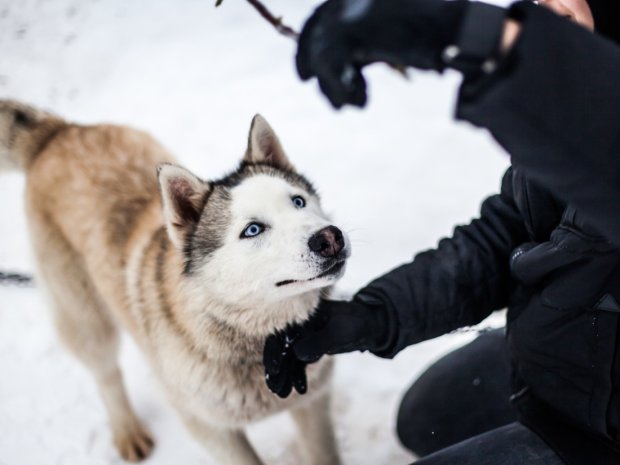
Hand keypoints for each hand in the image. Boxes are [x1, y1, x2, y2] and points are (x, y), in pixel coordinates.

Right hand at [263, 295, 392, 396]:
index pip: (281, 331)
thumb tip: (296, 354)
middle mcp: (297, 324)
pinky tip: (300, 390)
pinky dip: (298, 376)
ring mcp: (302, 336)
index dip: (274, 350)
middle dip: (278, 369)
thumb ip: (318, 342)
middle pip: (281, 347)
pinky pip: (299, 363)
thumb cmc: (354, 323)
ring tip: (282, 394)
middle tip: (275, 389)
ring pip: (289, 357)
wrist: (369, 326)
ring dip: (286, 376)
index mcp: (300, 313)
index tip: (274, 369)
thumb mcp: (338, 332)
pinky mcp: (309, 347)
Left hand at [296, 0, 467, 107]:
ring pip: (323, 56)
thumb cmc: (430, 33)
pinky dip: (343, 90)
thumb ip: (362, 40)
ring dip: (333, 87)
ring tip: (349, 104)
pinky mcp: (355, 31)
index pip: (318, 17)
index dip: (304, 46)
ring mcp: (350, 13)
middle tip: (328, 97)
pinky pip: (333, 66)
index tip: (305, 75)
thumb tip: (339, 63)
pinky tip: (361, 101)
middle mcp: (349, 0)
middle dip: (316, 69)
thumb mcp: (387, 33)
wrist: (454, 30)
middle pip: (317, 38)